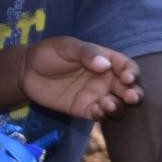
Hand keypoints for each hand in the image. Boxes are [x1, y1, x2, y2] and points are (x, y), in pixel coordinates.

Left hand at [19, 36, 143, 120]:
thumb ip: (86, 53)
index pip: (127, 67)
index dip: (132, 73)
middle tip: (130, 97)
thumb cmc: (49, 52)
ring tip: (109, 104)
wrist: (27, 71)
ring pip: (118, 105)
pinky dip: (103, 115)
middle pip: (128, 89)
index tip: (127, 78)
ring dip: (119, 107)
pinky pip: (100, 115)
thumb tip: (105, 65)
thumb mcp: (66, 46)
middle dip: (134, 94)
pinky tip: (97, 111)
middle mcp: (105, 79)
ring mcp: (96, 95)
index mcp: (106, 60)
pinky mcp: (85, 109)